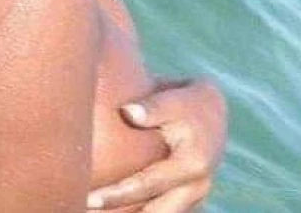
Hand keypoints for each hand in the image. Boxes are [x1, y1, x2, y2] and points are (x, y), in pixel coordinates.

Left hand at [87, 79, 226, 211]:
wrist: (214, 114)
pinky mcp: (186, 202)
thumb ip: (154, 106)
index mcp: (193, 164)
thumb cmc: (188, 102)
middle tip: (87, 208)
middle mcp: (196, 188)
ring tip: (94, 212)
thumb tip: (127, 111)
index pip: (147, 185)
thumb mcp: (176, 99)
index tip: (89, 198)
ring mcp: (193, 198)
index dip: (116, 194)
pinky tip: (112, 211)